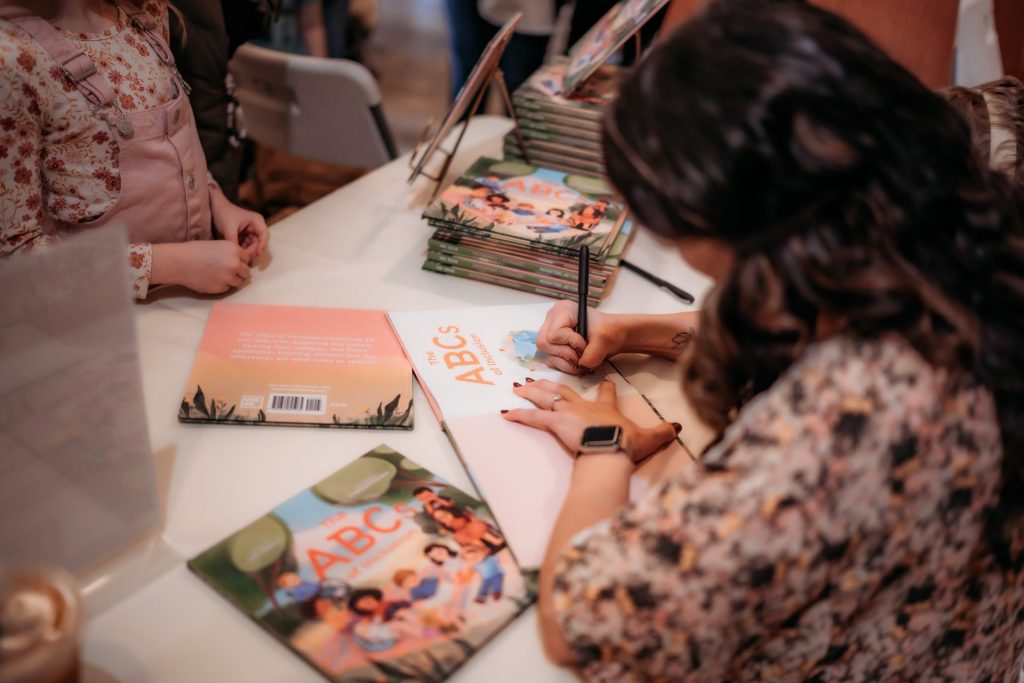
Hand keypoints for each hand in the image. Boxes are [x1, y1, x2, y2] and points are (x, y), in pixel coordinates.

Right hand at [151, 241, 251, 293]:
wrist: (179, 262)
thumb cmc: (195, 251)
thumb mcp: (217, 245)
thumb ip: (231, 253)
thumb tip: (240, 262)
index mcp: (234, 249)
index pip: (247, 259)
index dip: (240, 261)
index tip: (233, 263)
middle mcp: (234, 263)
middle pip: (246, 272)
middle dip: (239, 273)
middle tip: (227, 272)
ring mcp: (228, 276)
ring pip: (238, 282)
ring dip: (231, 280)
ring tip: (218, 276)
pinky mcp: (221, 287)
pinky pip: (227, 288)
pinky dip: (221, 286)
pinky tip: (211, 280)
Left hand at [211, 191, 268, 258]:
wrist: (216, 209)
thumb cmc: (224, 214)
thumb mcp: (229, 228)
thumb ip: (234, 242)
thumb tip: (237, 255)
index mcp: (257, 220)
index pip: (264, 235)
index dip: (262, 245)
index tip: (257, 254)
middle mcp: (257, 226)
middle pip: (260, 242)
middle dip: (253, 250)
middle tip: (245, 258)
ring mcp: (251, 232)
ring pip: (254, 246)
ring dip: (248, 251)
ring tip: (239, 256)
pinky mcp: (245, 236)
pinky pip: (247, 246)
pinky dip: (243, 250)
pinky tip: (237, 254)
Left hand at [502, 378, 679, 462]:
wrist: (612, 448)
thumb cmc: (627, 444)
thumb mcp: (650, 438)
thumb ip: (663, 432)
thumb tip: (679, 428)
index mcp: (606, 408)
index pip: (606, 393)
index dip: (605, 387)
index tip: (605, 381)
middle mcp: (584, 406)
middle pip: (565, 389)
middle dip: (551, 383)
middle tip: (538, 379)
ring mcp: (569, 412)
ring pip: (546, 397)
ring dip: (531, 392)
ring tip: (517, 388)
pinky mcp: (557, 422)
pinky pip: (534, 416)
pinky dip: (519, 414)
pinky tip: (506, 412)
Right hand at [536, 300, 626, 373]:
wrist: (613, 336)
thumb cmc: (609, 330)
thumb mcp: (604, 338)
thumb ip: (593, 353)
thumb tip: (581, 365)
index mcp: (563, 310)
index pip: (554, 333)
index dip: (570, 342)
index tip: (584, 343)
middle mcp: (553, 320)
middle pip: (544, 343)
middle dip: (566, 353)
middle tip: (582, 353)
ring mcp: (551, 335)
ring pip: (548, 355)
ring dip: (567, 361)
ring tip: (583, 357)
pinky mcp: (553, 347)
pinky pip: (552, 362)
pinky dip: (566, 366)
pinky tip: (578, 361)